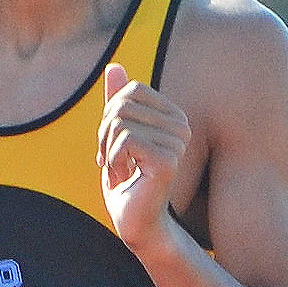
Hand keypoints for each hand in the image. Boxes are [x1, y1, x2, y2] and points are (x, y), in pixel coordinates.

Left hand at [94, 62, 194, 257]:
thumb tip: (115, 66)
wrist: (135, 221)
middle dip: (106, 133)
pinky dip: (113, 159)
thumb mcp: (116, 134)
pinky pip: (124, 140)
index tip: (115, 143)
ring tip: (120, 169)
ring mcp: (177, 144)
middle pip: (122, 105)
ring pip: (120, 122)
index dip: (111, 114)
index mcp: (174, 116)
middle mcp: (182, 126)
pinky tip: (125, 175)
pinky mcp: (168, 161)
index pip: (130, 90)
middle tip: (114, 159)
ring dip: (108, 149)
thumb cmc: (126, 179)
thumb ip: (116, 101)